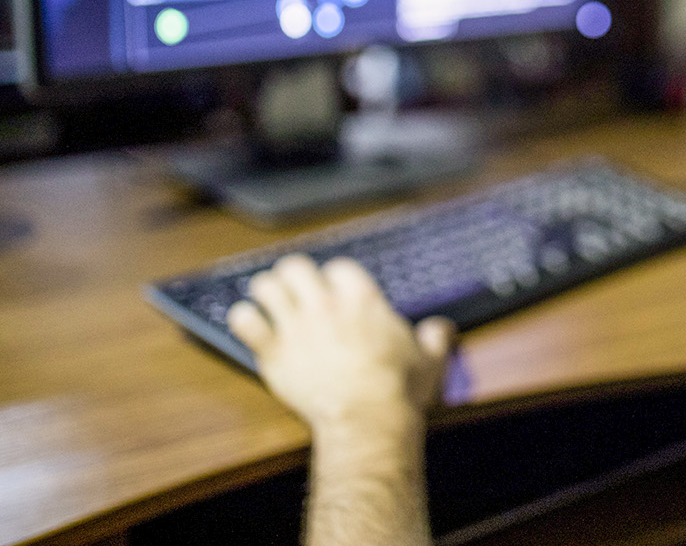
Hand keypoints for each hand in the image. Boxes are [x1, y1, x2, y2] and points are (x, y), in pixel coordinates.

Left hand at [227, 255, 454, 430]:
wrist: (367, 420)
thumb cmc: (398, 390)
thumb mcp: (429, 360)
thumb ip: (434, 338)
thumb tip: (441, 330)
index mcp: (361, 299)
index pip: (337, 267)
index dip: (334, 277)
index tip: (335, 290)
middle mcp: (325, 305)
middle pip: (296, 266)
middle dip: (293, 275)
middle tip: (294, 287)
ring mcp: (296, 327)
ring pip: (266, 286)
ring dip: (266, 290)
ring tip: (268, 299)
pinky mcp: (274, 353)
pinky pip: (245, 320)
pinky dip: (244, 319)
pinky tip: (250, 324)